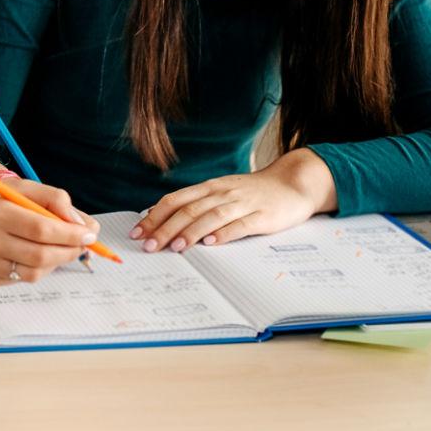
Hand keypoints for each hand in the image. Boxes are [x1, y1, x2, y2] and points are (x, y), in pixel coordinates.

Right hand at [0, 171, 97, 285]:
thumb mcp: (15, 187)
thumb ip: (51, 198)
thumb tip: (82, 224)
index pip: (42, 229)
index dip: (70, 234)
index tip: (89, 233)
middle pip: (40, 256)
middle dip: (69, 251)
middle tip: (81, 244)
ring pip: (32, 273)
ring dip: (54, 263)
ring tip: (56, 249)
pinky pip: (17, 279)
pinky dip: (32, 269)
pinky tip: (27, 254)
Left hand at [132, 150, 336, 251]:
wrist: (292, 183)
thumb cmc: (253, 192)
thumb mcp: (222, 192)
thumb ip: (197, 204)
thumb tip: (162, 218)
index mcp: (210, 187)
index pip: (175, 200)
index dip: (155, 216)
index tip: (138, 232)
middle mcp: (223, 193)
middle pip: (188, 210)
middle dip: (165, 228)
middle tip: (149, 246)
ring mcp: (243, 203)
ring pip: (211, 217)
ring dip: (191, 232)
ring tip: (175, 247)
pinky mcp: (262, 216)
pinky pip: (241, 225)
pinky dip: (224, 234)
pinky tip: (211, 243)